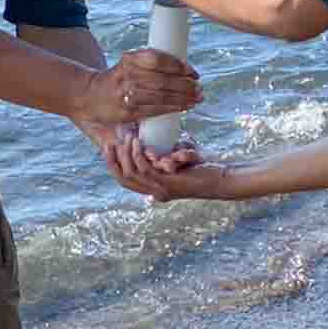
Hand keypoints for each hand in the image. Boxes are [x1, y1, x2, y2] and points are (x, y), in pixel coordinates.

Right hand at [79, 121, 204, 196]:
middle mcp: (153, 191)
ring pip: (131, 173)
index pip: (123, 179)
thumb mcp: (175, 157)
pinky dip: (139, 154)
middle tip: (111, 141)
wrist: (220, 178)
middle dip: (113, 159)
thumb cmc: (200, 166)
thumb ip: (161, 154)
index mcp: (151, 188)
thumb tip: (148, 139)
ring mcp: (160, 189)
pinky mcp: (169, 184)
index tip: (107, 147)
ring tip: (127, 137)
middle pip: (122, 178)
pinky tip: (138, 141)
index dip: (111, 164)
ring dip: (126, 154)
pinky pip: (146, 169)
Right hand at [82, 48, 201, 124]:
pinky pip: (155, 109)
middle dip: (185, 84)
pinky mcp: (128, 111)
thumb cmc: (116, 79)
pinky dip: (172, 108)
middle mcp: (127, 75)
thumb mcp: (128, 63)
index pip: (158, 60)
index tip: (193, 72)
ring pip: (161, 95)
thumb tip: (180, 63)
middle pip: (163, 79)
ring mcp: (127, 94)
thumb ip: (148, 61)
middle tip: (200, 87)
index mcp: (129, 60)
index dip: (178, 66)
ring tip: (197, 98)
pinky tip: (184, 106)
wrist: (89, 96)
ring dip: (183, 97)